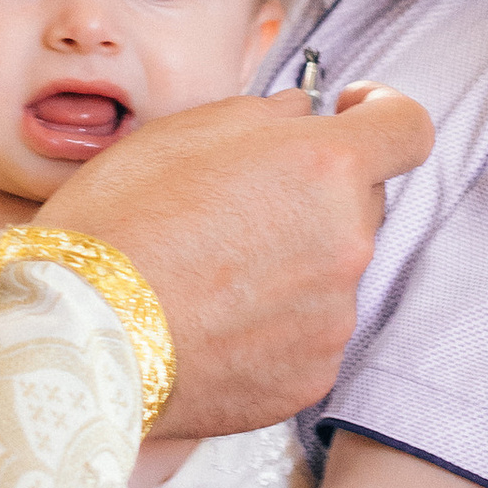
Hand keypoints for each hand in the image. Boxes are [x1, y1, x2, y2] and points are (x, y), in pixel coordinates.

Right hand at [39, 81, 432, 436]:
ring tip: (212, 273)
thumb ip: (264, 114)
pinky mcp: (311, 374)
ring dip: (293, 262)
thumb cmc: (119, 225)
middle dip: (318, 194)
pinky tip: (214, 320)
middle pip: (361, 203)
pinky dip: (275, 323)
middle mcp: (347, 242)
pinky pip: (308, 333)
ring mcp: (334, 316)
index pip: (406, 127)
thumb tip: (302, 115)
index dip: (384, 112)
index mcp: (324, 167)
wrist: (81, 337)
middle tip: (241, 203)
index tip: (354, 113)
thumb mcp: (180, 133)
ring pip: (332, 271)